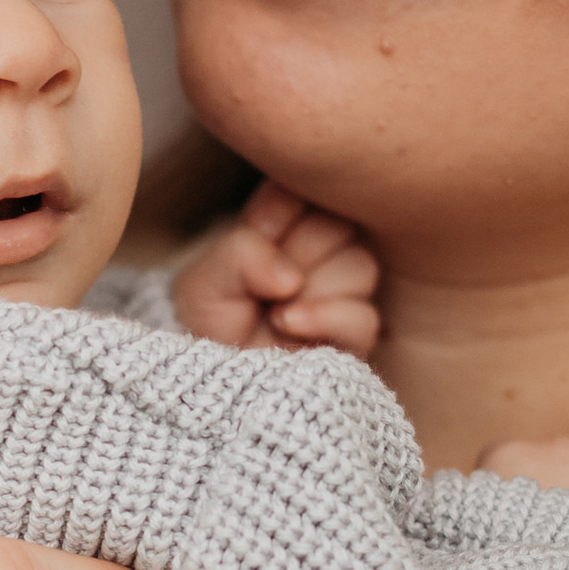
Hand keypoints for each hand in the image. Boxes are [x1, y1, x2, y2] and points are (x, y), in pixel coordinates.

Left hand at [172, 182, 379, 355]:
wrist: (211, 380)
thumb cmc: (210, 321)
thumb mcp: (205, 279)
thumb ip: (242, 253)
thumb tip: (290, 277)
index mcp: (288, 226)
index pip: (308, 189)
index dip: (278, 211)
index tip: (256, 233)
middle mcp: (323, 255)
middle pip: (340, 224)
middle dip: (298, 250)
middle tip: (266, 281)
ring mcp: (342, 295)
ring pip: (360, 266)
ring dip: (312, 286)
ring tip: (274, 311)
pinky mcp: (354, 338)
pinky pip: (363, 316)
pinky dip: (325, 317)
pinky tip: (287, 323)